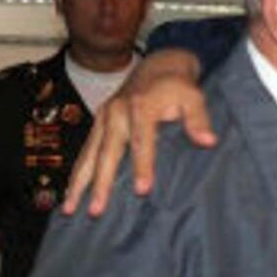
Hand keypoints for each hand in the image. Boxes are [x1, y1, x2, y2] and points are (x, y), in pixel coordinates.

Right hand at [62, 49, 213, 216]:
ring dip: (78, 182)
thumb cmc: (178, 86)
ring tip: (68, 209)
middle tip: (96, 210)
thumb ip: (199, 119)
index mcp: (141, 105)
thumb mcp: (194, 96)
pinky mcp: (98, 122)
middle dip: (100, 183)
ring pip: (88, 154)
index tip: (142, 190)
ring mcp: (103, 117)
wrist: (158, 65)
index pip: (142, 140)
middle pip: (107, 152)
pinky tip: (70, 195)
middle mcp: (116, 111)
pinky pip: (85, 151)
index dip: (142, 165)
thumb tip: (208, 141)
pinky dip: (77, 173)